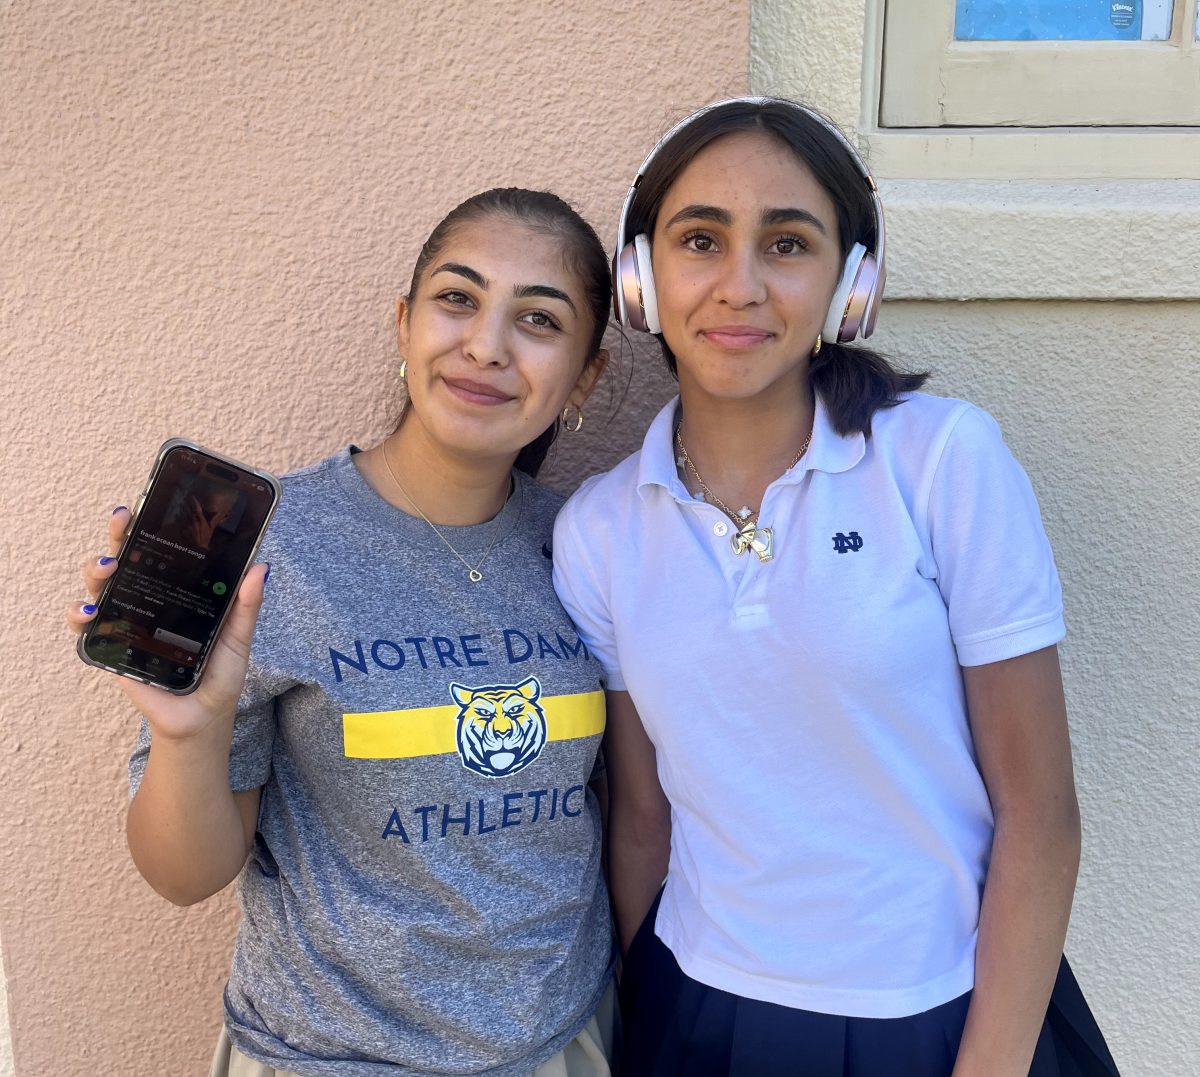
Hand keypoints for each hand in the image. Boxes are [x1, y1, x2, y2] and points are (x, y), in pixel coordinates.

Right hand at [68, 507, 267, 742]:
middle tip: (124, 520)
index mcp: (180, 591)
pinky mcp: (112, 647)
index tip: (152, 503)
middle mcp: (151, 599)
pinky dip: (80, 616)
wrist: (200, 719)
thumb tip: (262, 566)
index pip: (164, 550)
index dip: (154, 525)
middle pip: (129, 558)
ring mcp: (128, 621)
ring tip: (109, 567)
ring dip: (97, 570)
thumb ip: (247, 605)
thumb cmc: (219, 675)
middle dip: (121, 535)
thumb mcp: (239, 638)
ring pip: (101, 585)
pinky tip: (88, 612)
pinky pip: (86, 627)